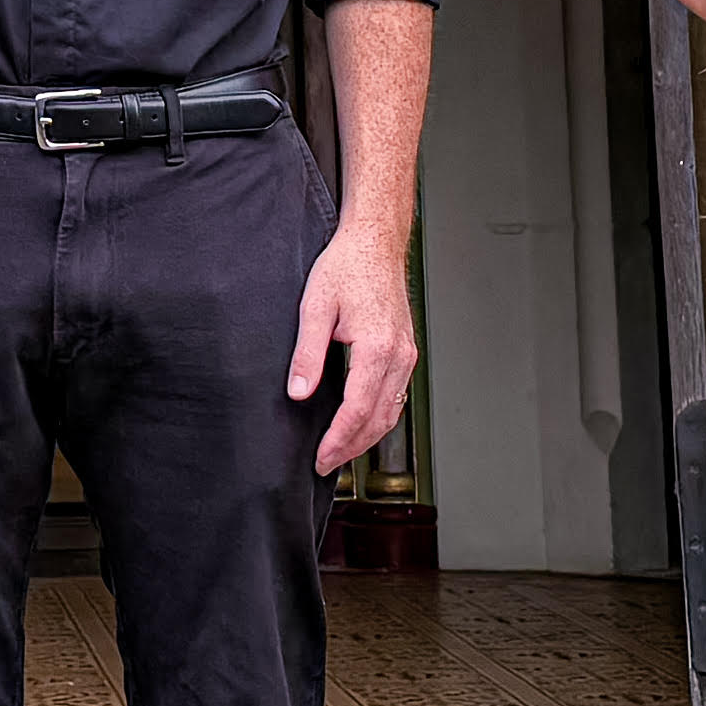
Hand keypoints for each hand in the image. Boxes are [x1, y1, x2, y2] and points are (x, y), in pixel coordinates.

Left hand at [290, 226, 419, 475]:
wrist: (375, 241)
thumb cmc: (347, 266)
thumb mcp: (315, 306)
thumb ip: (307, 354)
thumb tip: (299, 393)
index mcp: (378, 347)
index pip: (358, 409)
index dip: (339, 440)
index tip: (321, 457)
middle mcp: (399, 355)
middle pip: (380, 419)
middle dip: (352, 447)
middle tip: (326, 464)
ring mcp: (407, 354)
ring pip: (392, 411)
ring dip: (367, 437)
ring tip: (340, 451)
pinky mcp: (405, 350)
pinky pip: (396, 396)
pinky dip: (379, 417)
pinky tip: (360, 423)